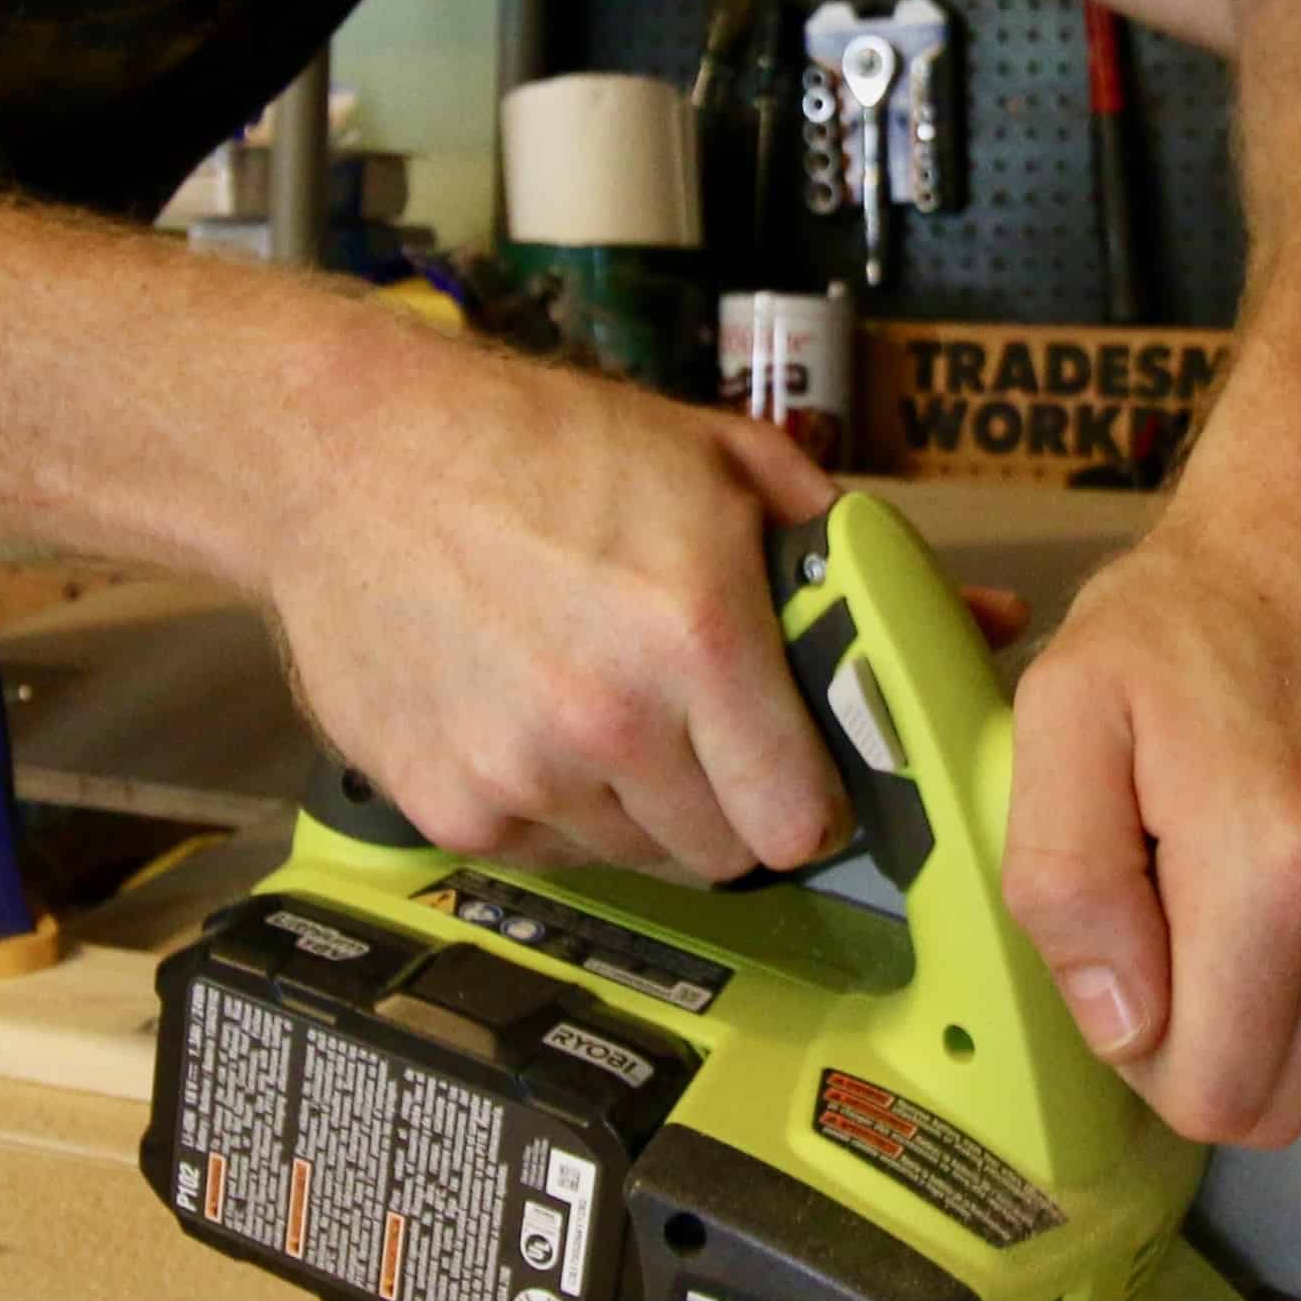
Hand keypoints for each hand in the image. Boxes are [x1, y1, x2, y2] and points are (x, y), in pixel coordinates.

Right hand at [261, 332, 848, 884]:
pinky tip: (525, 717)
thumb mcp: (711, 455)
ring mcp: (520, 774)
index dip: (809, 803)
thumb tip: (951, 612)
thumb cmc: (535, 444)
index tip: (795, 778)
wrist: (349, 456)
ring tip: (597, 705)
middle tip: (695, 733)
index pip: (798, 820)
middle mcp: (610, 721)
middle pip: (719, 855)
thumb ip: (831, 543)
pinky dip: (547, 806)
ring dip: (632, 804)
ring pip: (629, 854)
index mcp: (698, 637)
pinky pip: (541, 849)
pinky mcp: (445, 807)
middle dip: (725, 803)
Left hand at [993, 456, 1300, 1146]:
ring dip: (1284, 981)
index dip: (1149, 1056)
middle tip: (1181, 913)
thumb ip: (1063, 885)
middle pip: (1284, 1097)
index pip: (1216, 1096)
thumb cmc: (1200, 605)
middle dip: (1214, 1036)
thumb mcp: (1065, 712)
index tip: (1133, 962)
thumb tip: (1125, 1025)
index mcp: (1276, 867)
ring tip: (1258, 844)